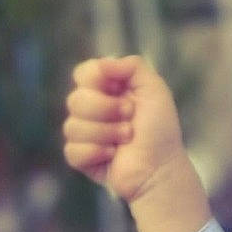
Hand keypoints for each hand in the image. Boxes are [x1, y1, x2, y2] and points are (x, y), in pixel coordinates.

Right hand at [62, 56, 186, 205]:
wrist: (160, 168)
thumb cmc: (160, 130)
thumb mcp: (154, 89)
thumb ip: (132, 66)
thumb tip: (102, 63)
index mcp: (108, 89)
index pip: (83, 73)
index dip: (96, 80)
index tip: (119, 89)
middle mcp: (94, 108)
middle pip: (75, 99)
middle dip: (105, 109)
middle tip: (130, 116)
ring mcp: (86, 133)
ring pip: (71, 126)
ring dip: (105, 133)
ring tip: (126, 139)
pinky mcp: (82, 157)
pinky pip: (71, 150)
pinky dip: (95, 153)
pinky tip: (112, 156)